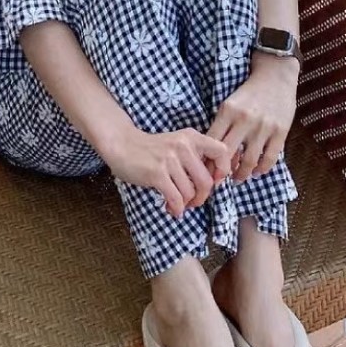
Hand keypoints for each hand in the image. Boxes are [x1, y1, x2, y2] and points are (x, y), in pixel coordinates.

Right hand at [103, 126, 233, 218]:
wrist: (122, 144)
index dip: (223, 170)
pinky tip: (171, 208)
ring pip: (190, 192)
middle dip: (202, 197)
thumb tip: (213, 181)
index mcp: (192, 137)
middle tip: (194, 201)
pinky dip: (176, 208)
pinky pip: (176, 198)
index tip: (214, 181)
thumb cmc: (151, 148)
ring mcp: (169, 159)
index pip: (222, 151)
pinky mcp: (157, 173)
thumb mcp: (177, 143)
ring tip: (178, 204)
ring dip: (186, 204)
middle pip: (207, 181)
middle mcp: (183, 146)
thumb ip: (195, 156)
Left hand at [208, 54, 298, 182]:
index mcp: (228, 111)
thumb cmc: (249, 93)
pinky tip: (257, 171)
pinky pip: (269, 158)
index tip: (205, 171)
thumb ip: (222, 126)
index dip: (207, 160)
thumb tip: (211, 155)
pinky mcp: (281, 131)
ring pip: (249, 161)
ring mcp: (263, 127)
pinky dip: (262, 169)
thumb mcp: (229, 104)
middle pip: (228, 154)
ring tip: (238, 178)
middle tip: (219, 181)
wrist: (275, 76)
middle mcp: (244, 119)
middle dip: (221, 172)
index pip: (212, 142)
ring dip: (242, 174)